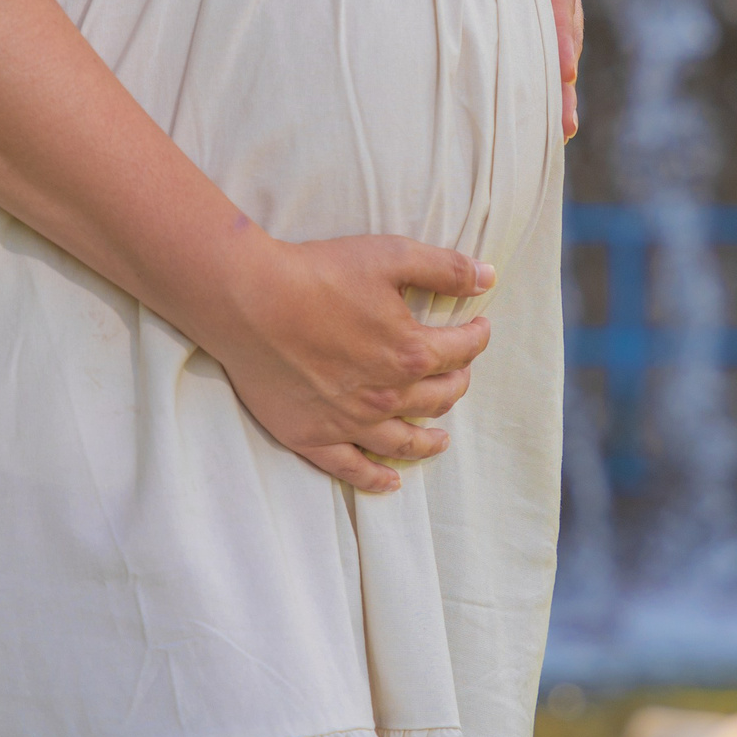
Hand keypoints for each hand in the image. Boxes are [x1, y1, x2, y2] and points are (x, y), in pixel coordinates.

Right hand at [209, 233, 496, 492]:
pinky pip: (351, 469)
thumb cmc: (319, 273)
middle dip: (456, 383)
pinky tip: (390, 481)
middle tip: (457, 373)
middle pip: (438, 398)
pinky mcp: (312, 437)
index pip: (462, 351)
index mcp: (411, 353)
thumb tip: (487, 277)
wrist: (249, 301)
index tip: (478, 328)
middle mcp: (387, 396)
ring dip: (429, 441)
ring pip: (404, 441)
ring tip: (440, 441)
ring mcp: (350, 422)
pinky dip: (376, 478)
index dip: (477, 337)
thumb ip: (445, 269)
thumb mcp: (391, 255)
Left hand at [477, 0, 582, 139]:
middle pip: (565, 23)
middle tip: (562, 119)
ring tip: (558, 131)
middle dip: (563, 72)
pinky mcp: (530, 3)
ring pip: (556, 39)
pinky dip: (540, 77)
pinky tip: (538, 120)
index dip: (560, 24)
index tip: (561, 64)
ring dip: (557, 86)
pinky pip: (538, 41)